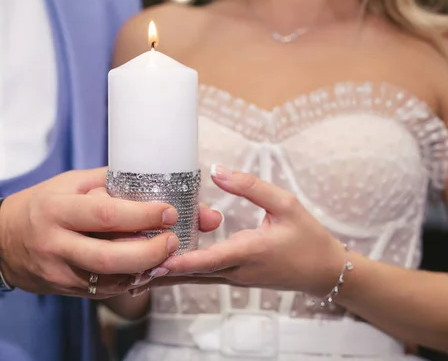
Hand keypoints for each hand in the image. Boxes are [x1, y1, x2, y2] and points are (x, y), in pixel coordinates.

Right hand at [0, 168, 222, 298]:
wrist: (1, 241)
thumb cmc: (40, 204)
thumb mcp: (68, 183)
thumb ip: (105, 182)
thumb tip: (150, 179)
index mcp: (56, 210)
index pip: (104, 215)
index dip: (141, 215)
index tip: (169, 211)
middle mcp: (56, 244)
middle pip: (108, 257)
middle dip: (148, 252)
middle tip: (173, 241)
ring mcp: (59, 272)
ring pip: (108, 280)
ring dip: (144, 270)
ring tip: (166, 257)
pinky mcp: (65, 289)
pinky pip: (103, 290)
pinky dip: (129, 280)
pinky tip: (145, 269)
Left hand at [138, 165, 345, 296]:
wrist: (323, 271)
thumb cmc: (307, 236)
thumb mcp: (285, 204)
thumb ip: (251, 186)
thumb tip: (217, 170)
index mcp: (248, 252)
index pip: (207, 259)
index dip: (179, 261)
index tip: (152, 259)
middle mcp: (236, 271)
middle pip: (190, 274)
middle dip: (158, 271)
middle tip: (125, 268)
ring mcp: (233, 278)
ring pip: (192, 279)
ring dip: (164, 275)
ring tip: (132, 270)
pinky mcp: (233, 278)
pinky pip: (201, 277)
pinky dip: (179, 273)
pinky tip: (160, 266)